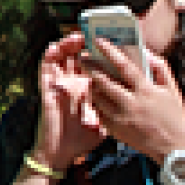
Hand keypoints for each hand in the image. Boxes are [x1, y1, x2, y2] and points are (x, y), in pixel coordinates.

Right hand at [33, 34, 104, 170]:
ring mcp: (60, 83)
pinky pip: (45, 66)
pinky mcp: (47, 88)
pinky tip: (56, 46)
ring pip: (62, 55)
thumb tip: (138, 95)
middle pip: (79, 55)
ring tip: (79, 36)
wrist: (63, 152)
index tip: (114, 40)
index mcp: (88, 87)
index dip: (101, 51)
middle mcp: (74, 82)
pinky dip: (49, 54)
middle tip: (96, 32)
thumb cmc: (83, 138)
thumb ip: (117, 106)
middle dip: (87, 43)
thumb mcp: (106, 119)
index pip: (94, 63)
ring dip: (69, 44)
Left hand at [84, 34, 184, 157]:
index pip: (124, 66)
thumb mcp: (171, 89)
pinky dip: (96, 101)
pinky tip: (97, 95)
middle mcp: (130, 104)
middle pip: (103, 81)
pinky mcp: (114, 129)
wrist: (173, 148)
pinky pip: (99, 111)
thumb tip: (145, 52)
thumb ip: (159, 67)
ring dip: (91, 84)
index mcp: (145, 91)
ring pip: (97, 96)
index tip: (98, 40)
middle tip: (82, 57)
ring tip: (89, 75)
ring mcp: (120, 118)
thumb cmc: (174, 115)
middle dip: (90, 66)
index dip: (109, 51)